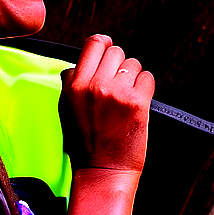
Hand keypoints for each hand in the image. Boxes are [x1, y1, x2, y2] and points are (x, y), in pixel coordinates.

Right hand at [59, 34, 152, 172]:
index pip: (93, 44)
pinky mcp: (137, 103)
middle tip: (117, 85)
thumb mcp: (66, 109)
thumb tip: (78, 62)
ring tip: (124, 99)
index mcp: (74, 86)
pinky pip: (147, 78)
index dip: (104, 44)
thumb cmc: (85, 143)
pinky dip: (145, 88)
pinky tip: (136, 103)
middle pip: (116, 51)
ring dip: (132, 77)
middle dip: (119, 65)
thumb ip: (71, 82)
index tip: (108, 48)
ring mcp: (117, 93)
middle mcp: (95, 86)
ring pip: (133, 64)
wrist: (102, 171)